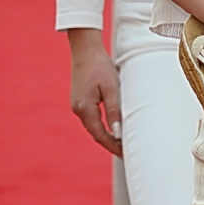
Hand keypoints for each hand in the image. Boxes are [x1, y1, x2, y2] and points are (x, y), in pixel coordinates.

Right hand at [67, 28, 122, 155]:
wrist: (85, 50)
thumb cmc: (99, 66)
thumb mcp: (111, 88)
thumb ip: (114, 111)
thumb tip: (118, 133)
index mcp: (84, 109)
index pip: (100, 135)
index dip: (113, 146)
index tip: (124, 154)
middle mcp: (78, 109)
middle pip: (96, 133)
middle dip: (110, 144)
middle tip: (125, 153)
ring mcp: (78, 105)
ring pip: (94, 126)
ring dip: (107, 135)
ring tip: (122, 143)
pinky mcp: (81, 100)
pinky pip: (92, 118)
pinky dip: (102, 125)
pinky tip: (112, 128)